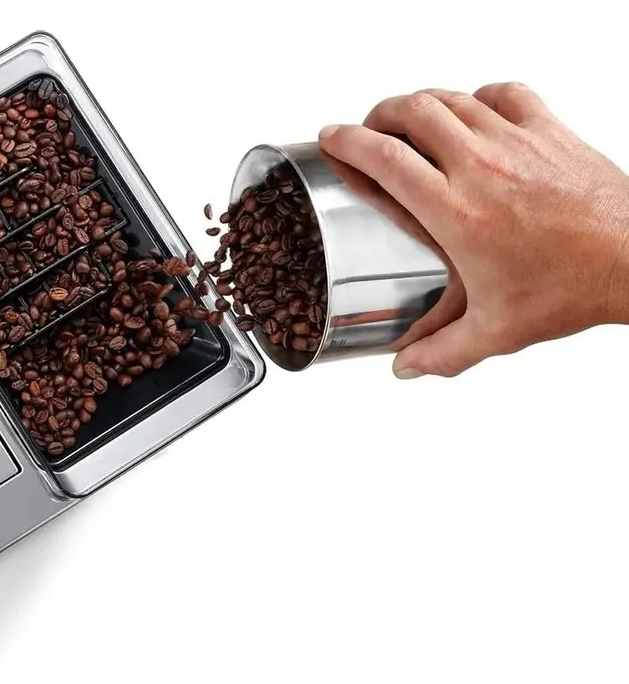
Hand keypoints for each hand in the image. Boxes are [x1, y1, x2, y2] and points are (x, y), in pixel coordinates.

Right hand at [319, 82, 628, 377]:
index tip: (333, 139)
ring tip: (410, 120)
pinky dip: (480, 97)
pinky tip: (475, 113)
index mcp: (456, 211)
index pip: (386, 157)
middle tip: (368, 131)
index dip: (349, 141)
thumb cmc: (571, 287)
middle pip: (414, 111)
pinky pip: (505, 94)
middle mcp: (482, 166)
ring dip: (423, 104)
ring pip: (454, 98)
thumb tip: (407, 367)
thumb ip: (442, 352)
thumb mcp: (496, 332)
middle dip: (380, 114)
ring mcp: (518, 141)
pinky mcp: (551, 130)